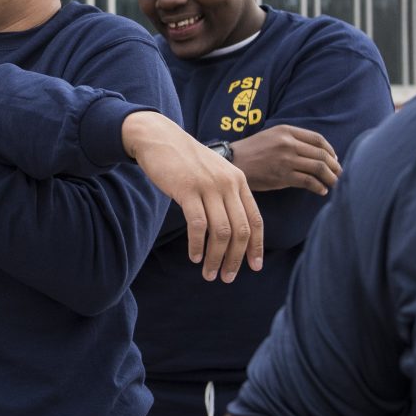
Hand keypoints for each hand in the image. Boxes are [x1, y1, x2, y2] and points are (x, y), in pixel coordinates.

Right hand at [122, 111, 264, 281]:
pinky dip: (197, 245)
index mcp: (239, 181)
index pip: (256, 220)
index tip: (253, 267)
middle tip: (226, 277)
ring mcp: (208, 186)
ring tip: (209, 273)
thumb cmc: (185, 160)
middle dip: (235, 259)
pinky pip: (198, 225)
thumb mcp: (214, 173)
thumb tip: (233, 232)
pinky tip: (194, 256)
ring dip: (216, 258)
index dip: (256, 247)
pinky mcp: (187, 189)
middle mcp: (228, 183)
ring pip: (221, 232)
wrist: (158, 137)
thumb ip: (226, 196)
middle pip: (240, 230)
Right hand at [230, 124, 340, 194]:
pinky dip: (319, 187)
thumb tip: (317, 153)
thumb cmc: (253, 151)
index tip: (334, 159)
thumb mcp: (272, 136)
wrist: (233, 161)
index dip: (330, 150)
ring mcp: (286, 159)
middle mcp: (288, 143)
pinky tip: (321, 191)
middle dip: (335, 166)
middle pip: (322, 154)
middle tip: (338, 174)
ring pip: (318, 168)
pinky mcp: (282, 176)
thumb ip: (292, 140)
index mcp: (286, 130)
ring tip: (333, 183)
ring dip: (330, 177)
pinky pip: (309, 181)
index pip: (318, 139)